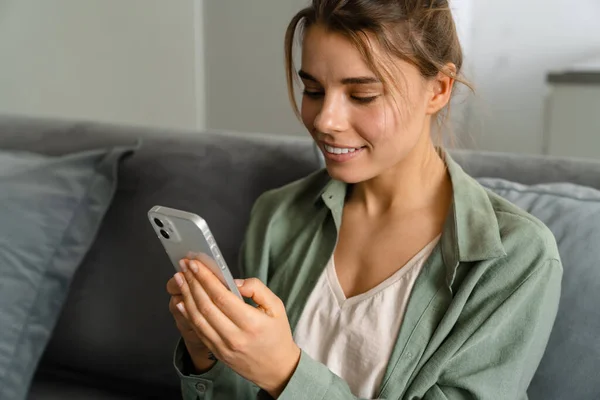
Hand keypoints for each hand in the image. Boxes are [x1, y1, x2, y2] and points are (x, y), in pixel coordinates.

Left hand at [174, 259, 300, 397]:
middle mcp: (235, 336)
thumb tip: (233, 281)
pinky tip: (181, 301)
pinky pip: (197, 331)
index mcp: (252, 323)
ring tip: (180, 279)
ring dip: (186, 296)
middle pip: (206, 306)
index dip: (206, 279)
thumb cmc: (277, 335)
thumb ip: (257, 289)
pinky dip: (187, 315)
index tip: (196, 264)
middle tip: (184, 266)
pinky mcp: (216, 352)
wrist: (276, 368)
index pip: (222, 297)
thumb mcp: (277, 307)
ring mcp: (223, 347)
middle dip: (192, 283)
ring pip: (198, 319)